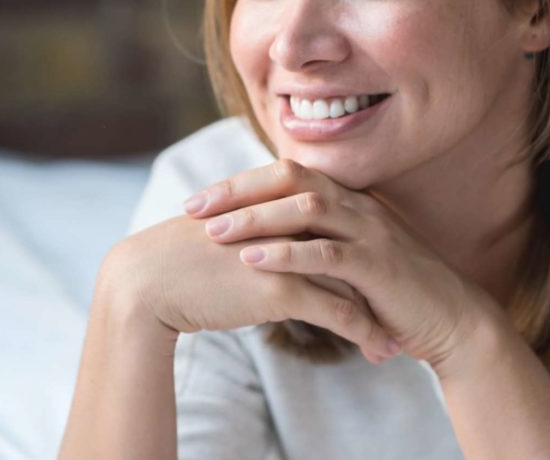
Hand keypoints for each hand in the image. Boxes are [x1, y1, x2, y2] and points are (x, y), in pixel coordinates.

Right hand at [98, 214, 399, 360]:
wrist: (145, 281)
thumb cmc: (181, 261)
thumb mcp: (228, 235)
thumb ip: (260, 232)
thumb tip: (279, 247)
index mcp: (276, 202)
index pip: (335, 221)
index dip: (360, 249)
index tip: (382, 276)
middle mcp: (286, 221)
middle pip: (351, 245)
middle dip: (381, 280)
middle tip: (404, 304)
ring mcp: (286, 251)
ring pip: (352, 281)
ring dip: (380, 310)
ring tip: (400, 335)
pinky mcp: (278, 286)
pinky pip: (336, 310)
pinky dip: (363, 330)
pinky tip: (378, 346)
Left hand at [181, 159, 492, 368]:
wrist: (454, 322)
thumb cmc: (397, 294)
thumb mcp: (352, 261)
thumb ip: (317, 245)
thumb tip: (264, 245)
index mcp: (350, 201)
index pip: (288, 175)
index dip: (241, 183)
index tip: (199, 199)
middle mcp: (359, 207)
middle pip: (291, 179)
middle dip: (238, 191)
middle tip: (193, 207)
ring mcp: (371, 233)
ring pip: (305, 210)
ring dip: (256, 218)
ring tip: (214, 231)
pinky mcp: (379, 266)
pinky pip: (327, 253)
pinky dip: (287, 254)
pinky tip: (252, 261)